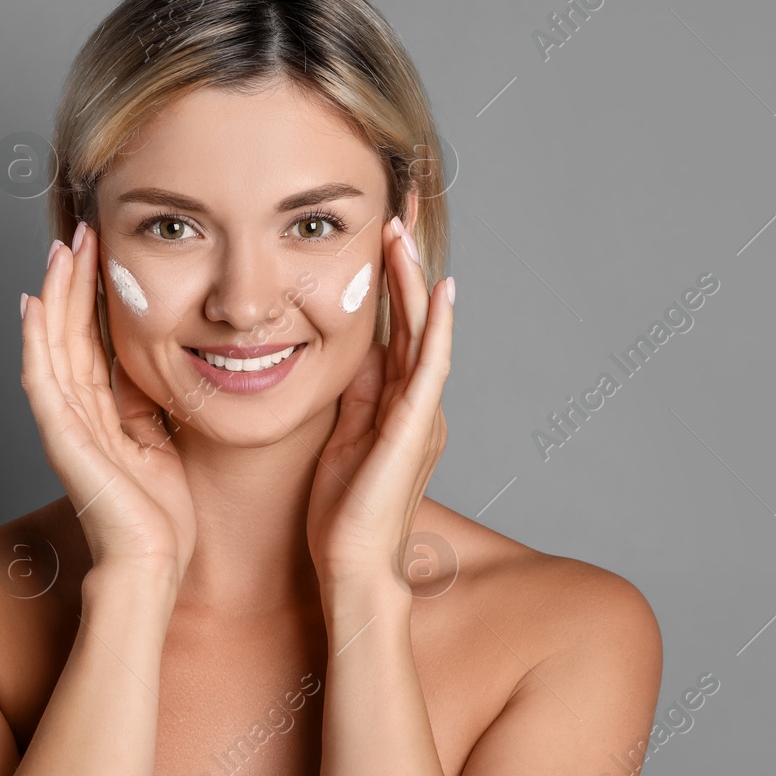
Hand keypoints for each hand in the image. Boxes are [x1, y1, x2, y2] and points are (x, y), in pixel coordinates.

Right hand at [21, 222, 197, 588]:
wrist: (153, 562)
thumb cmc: (159, 517)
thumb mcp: (158, 441)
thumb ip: (142, 404)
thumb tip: (143, 364)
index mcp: (99, 412)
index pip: (90, 340)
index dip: (92, 295)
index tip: (100, 251)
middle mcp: (74, 413)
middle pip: (66, 332)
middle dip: (71, 281)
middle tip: (78, 232)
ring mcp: (64, 424)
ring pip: (51, 345)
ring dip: (54, 296)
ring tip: (60, 250)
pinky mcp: (61, 438)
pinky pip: (43, 379)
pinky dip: (36, 341)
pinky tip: (33, 306)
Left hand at [306, 215, 453, 588]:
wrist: (351, 568)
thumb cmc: (340, 516)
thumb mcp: (338, 439)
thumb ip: (349, 397)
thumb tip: (342, 355)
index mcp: (396, 404)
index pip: (394, 327)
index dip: (387, 279)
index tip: (374, 233)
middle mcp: (417, 403)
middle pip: (413, 317)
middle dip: (404, 263)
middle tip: (394, 208)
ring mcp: (422, 414)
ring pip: (422, 330)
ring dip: (413, 278)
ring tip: (402, 230)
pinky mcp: (416, 428)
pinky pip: (430, 365)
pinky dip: (435, 325)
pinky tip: (436, 288)